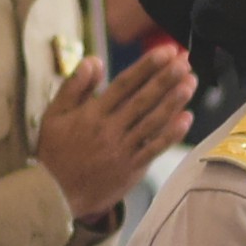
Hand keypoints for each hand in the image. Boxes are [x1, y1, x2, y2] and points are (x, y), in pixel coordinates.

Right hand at [34, 46, 195, 216]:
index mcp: (91, 113)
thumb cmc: (54, 150)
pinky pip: (155, 148)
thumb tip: (94, 60)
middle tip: (185, 61)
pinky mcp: (132, 168)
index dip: (147, 66)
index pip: (124, 84)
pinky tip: (187, 118)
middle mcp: (109, 129)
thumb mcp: (54, 114)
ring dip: (174, 101)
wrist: (55, 193)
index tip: (165, 52)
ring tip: (191, 82)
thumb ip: (74, 85)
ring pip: (153, 121)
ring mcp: (122, 149)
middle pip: (143, 99)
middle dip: (166, 78)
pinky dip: (172, 133)